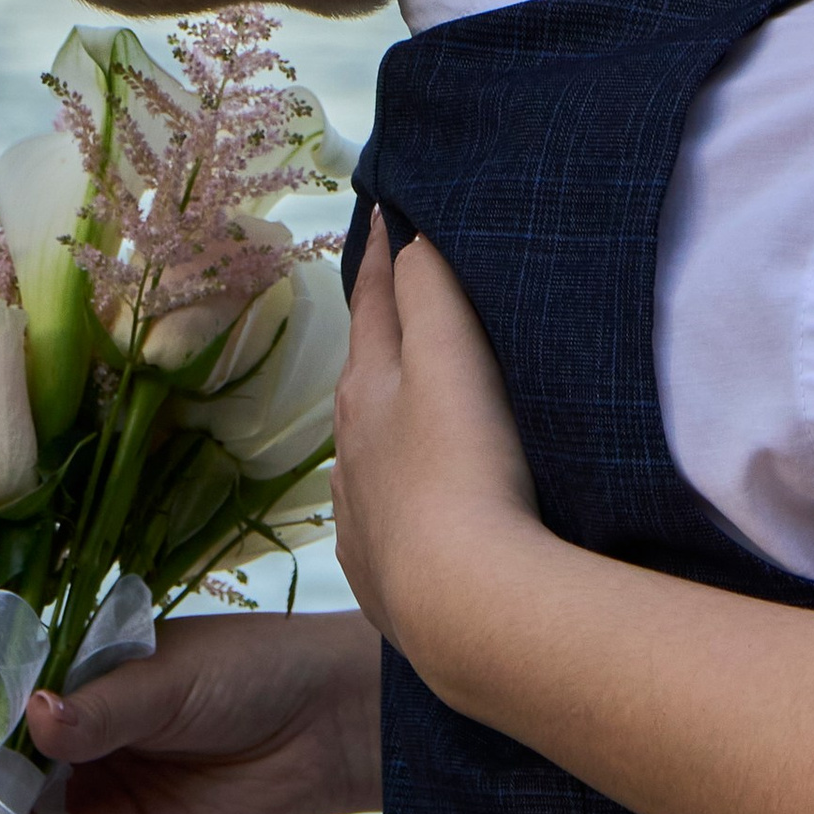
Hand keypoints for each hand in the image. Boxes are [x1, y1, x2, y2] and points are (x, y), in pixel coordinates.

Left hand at [331, 222, 540, 678]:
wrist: (460, 601)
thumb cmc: (464, 465)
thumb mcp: (450, 357)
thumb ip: (429, 292)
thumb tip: (407, 241)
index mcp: (368, 386)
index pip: (373, 302)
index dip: (382, 256)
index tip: (384, 212)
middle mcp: (350, 444)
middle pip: (361, 371)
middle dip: (377, 330)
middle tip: (393, 296)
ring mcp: (360, 510)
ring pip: (361, 443)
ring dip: (378, 410)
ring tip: (400, 396)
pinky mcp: (377, 568)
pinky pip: (375, 509)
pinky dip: (387, 484)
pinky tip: (402, 497)